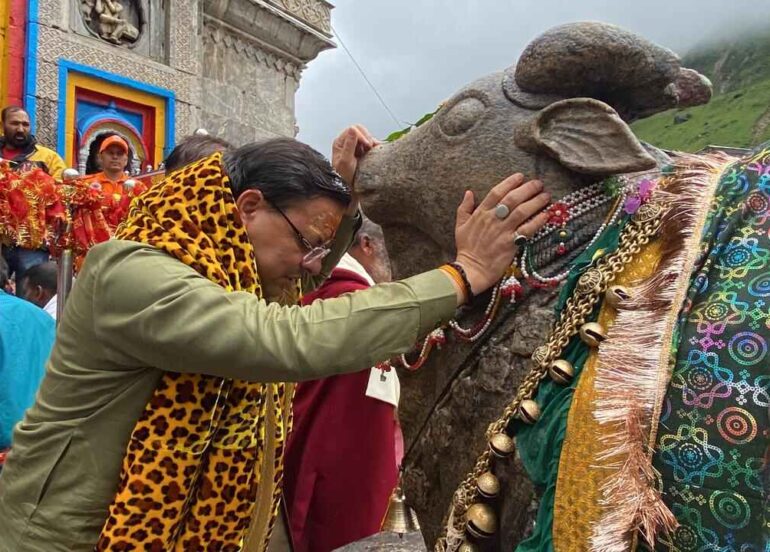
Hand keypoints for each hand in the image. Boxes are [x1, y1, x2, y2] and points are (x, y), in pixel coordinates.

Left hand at [331, 125, 375, 213]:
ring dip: (372, 142)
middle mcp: (347, 143)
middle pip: (361, 131)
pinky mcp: (363, 153)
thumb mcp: (346, 161)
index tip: (367, 146)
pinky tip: (377, 152)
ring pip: (367, 137)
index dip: (362, 136)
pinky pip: (371, 145)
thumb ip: (349, 145)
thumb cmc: (344, 179)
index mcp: (340, 143)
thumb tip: (352, 129)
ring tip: (374, 151)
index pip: (353, 130)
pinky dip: (376, 147)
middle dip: (368, 138)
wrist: (349, 191)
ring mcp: (355, 148)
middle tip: (371, 148)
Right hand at [452, 174, 550, 299]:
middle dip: (528, 188)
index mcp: (481, 213)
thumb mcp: (460, 225)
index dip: (510, 182)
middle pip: (513, 198)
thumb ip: (464, 208)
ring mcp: (502, 231)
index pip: (497, 192)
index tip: (521, 176)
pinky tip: (546, 215)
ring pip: (522, 211)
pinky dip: (538, 221)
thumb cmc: (466, 248)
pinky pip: (527, 230)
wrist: (471, 269)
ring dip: (536, 202)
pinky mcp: (511, 244)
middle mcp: (493, 219)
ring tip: (546, 196)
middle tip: (539, 184)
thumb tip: (469, 192)